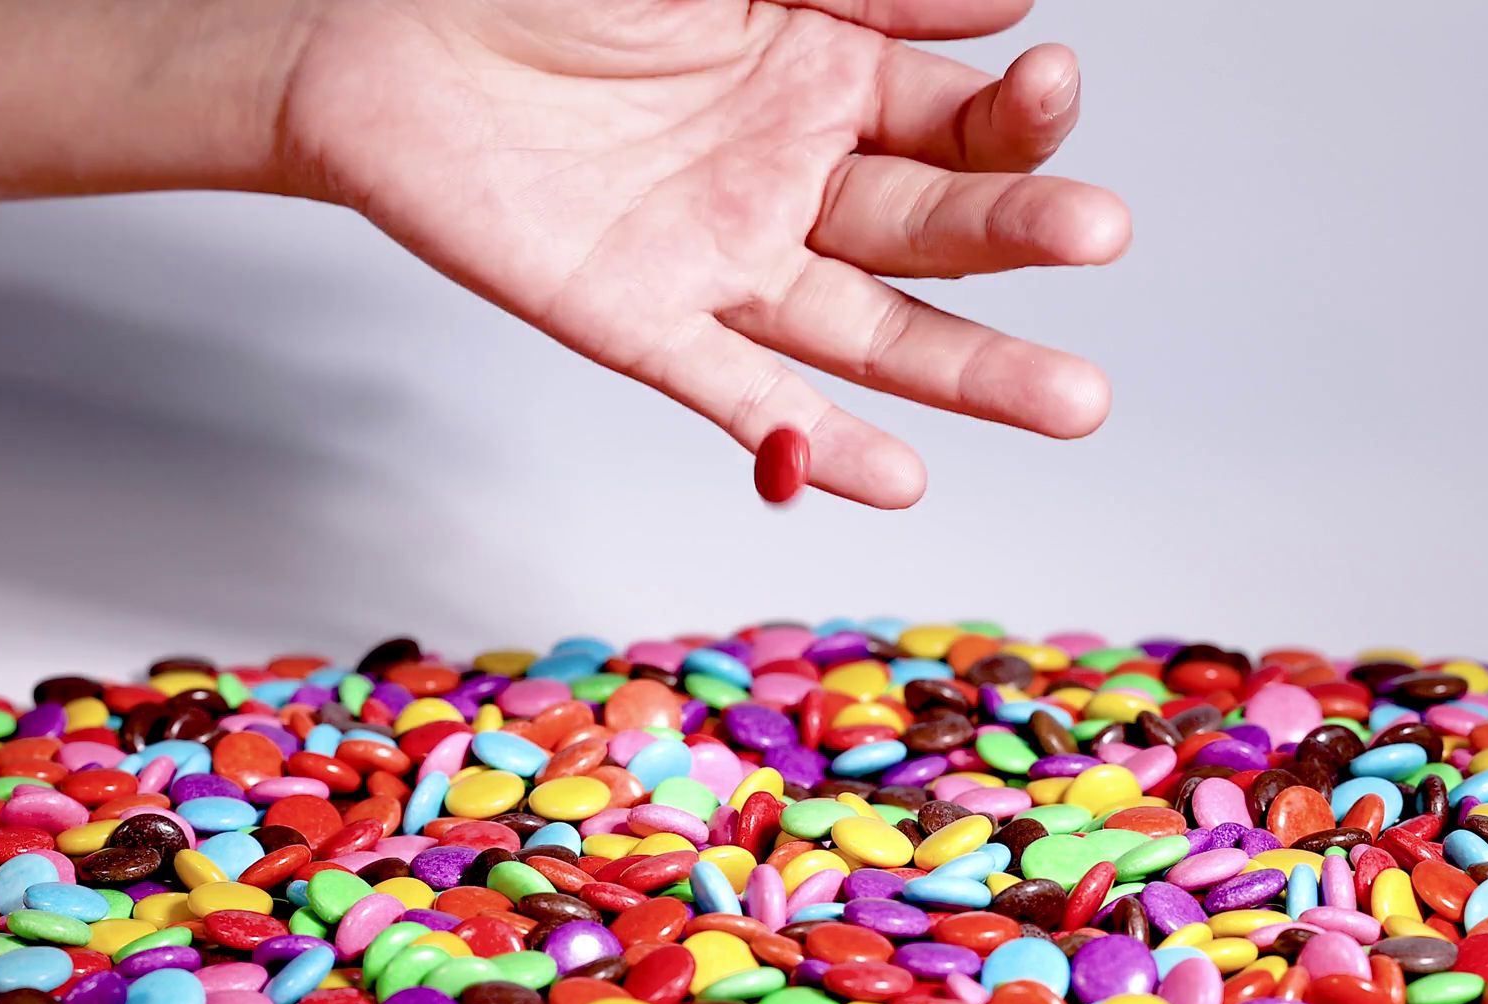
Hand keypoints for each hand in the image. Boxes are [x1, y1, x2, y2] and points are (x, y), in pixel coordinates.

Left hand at [279, 0, 1130, 507]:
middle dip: (1021, 230)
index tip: (1047, 78)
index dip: (1014, 111)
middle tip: (1099, 233)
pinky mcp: (643, 325)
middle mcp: (794, 180)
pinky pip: (741, 394)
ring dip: (972, 370)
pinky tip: (897, 475)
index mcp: (828, 78)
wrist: (388, 36)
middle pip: (937, 226)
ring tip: (1075, 402)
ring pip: (872, 330)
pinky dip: (811, 440)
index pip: (959, 116)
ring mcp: (726, 261)